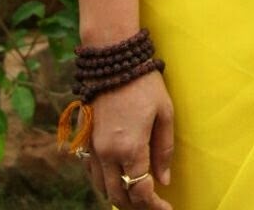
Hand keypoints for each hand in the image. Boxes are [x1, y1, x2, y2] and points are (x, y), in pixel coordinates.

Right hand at [84, 70, 174, 209]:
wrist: (112, 58)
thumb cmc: (144, 83)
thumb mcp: (165, 113)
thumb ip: (164, 150)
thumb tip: (163, 180)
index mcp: (130, 148)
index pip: (141, 191)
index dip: (155, 206)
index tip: (168, 209)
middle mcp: (107, 154)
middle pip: (119, 197)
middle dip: (137, 207)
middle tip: (154, 205)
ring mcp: (92, 148)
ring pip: (102, 189)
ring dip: (119, 197)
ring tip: (138, 196)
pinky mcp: (85, 140)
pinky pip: (91, 173)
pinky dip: (104, 183)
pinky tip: (117, 179)